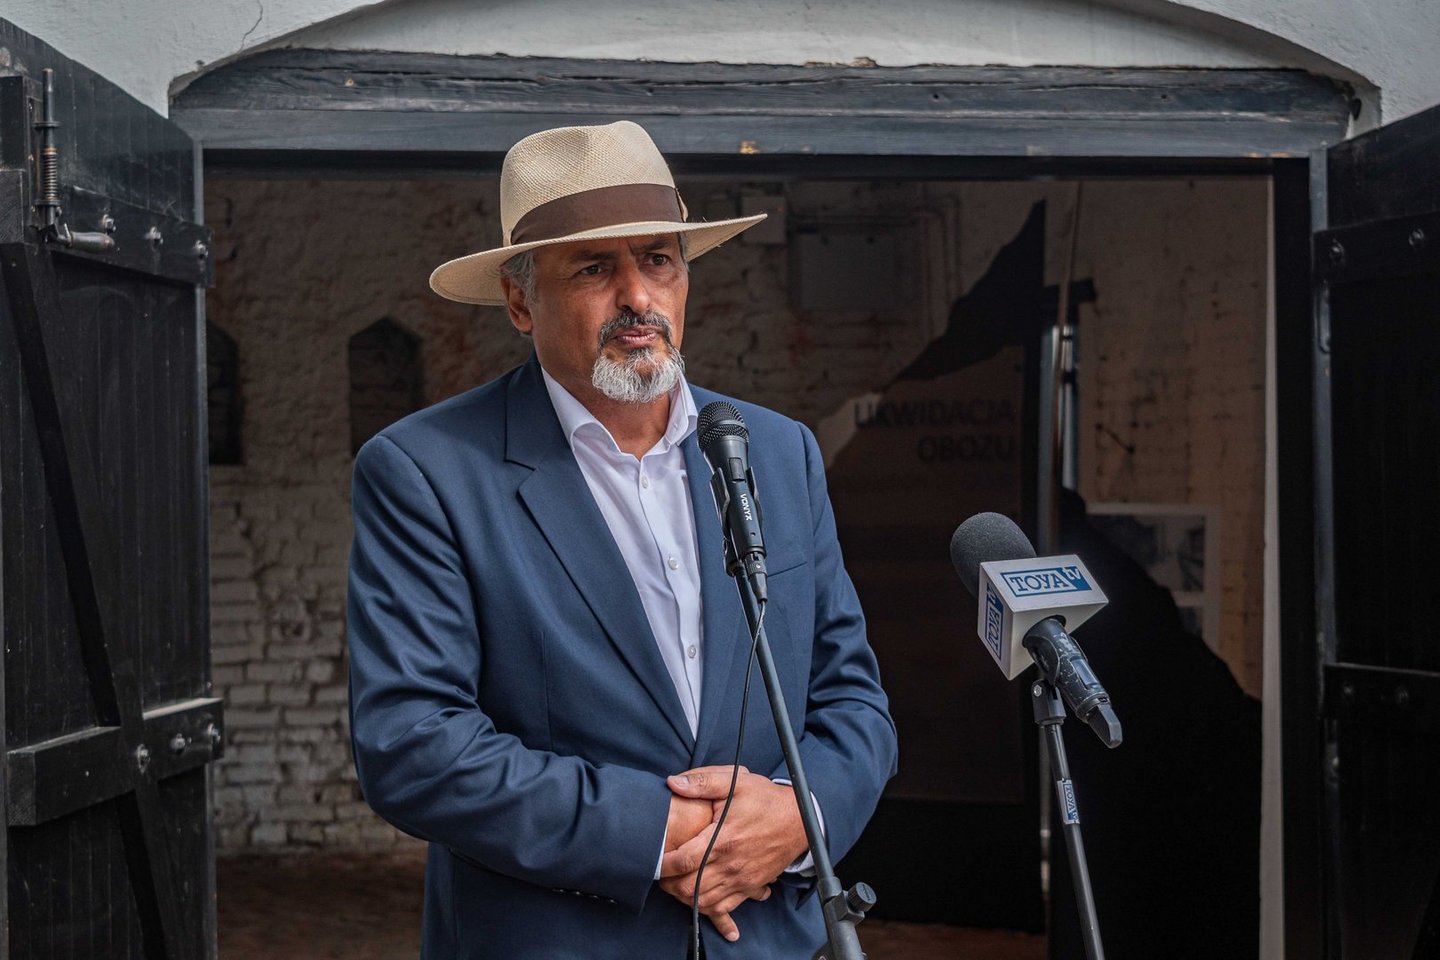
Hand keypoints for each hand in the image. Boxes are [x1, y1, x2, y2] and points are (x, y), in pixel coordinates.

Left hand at [658, 765, 806, 941]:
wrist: (799, 819)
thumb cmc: (765, 799)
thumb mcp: (736, 782)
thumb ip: (702, 781)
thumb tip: (672, 782)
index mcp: (723, 839)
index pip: (685, 861)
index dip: (664, 864)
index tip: (653, 859)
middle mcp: (731, 864)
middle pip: (690, 887)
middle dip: (669, 884)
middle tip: (660, 874)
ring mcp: (742, 879)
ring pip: (704, 901)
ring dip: (684, 897)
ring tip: (673, 884)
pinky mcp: (750, 886)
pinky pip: (724, 907)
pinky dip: (707, 908)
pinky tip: (698, 899)